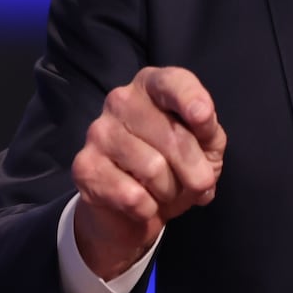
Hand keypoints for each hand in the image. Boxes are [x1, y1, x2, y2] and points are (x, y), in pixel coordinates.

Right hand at [71, 65, 226, 279]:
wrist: (134, 210)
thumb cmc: (175, 167)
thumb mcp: (205, 146)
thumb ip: (208, 129)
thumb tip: (202, 118)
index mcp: (151, 86)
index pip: (171, 82)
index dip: (190, 98)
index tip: (203, 117)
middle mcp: (120, 101)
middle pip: (172, 134)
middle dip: (196, 171)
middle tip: (198, 184)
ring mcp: (98, 132)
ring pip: (154, 169)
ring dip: (171, 191)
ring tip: (165, 191)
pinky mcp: (84, 167)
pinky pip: (132, 196)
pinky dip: (148, 209)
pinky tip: (142, 202)